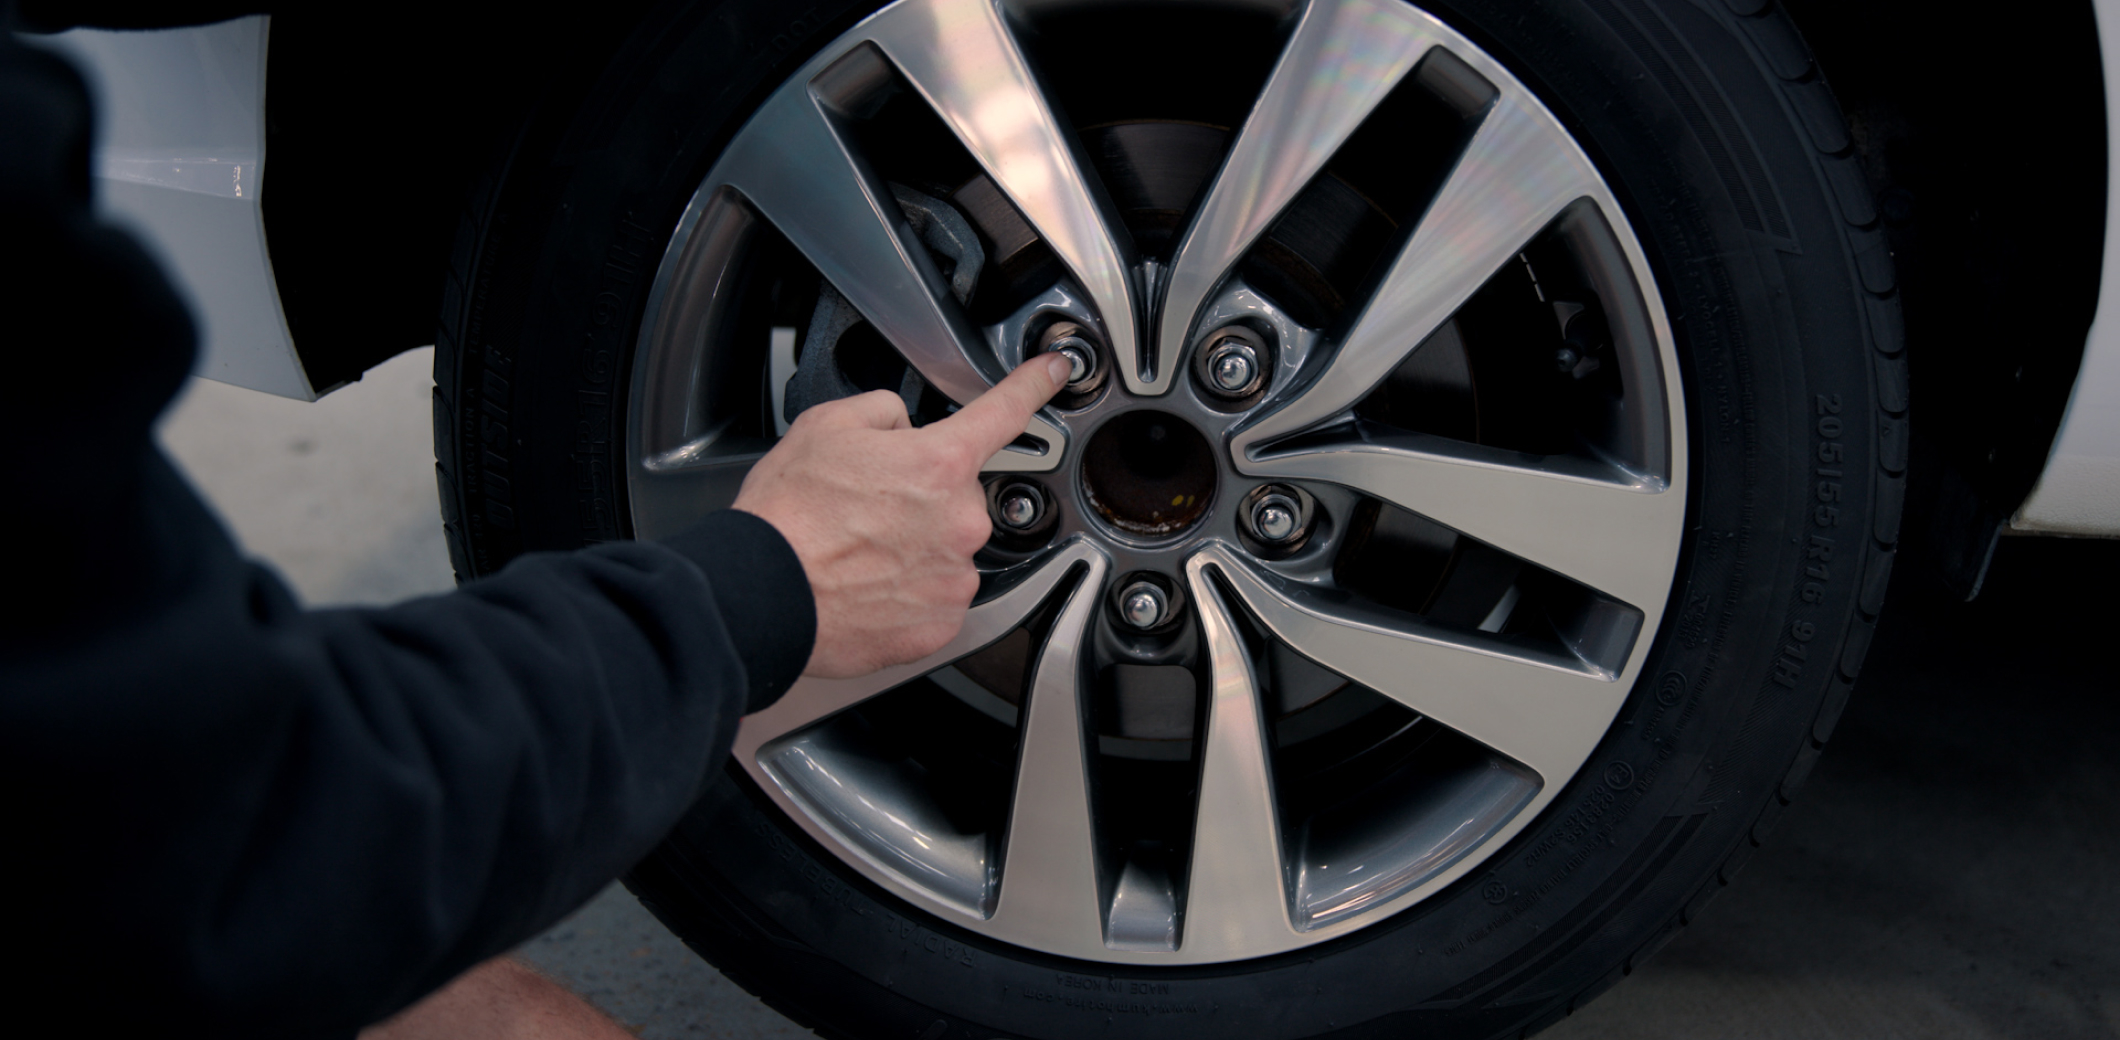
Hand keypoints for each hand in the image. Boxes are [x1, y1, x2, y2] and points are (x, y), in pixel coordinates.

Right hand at [733, 355, 1072, 678]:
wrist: (762, 592)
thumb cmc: (787, 515)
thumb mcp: (827, 425)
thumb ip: (885, 413)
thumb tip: (904, 426)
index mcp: (939, 463)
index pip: (1005, 411)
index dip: (1034, 385)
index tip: (1055, 373)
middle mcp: (960, 521)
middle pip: (960, 495)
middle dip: (923, 497)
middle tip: (868, 510)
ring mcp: (954, 577)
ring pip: (948, 548)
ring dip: (915, 547)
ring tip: (860, 553)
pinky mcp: (940, 625)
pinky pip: (937, 598)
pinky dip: (908, 593)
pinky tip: (869, 586)